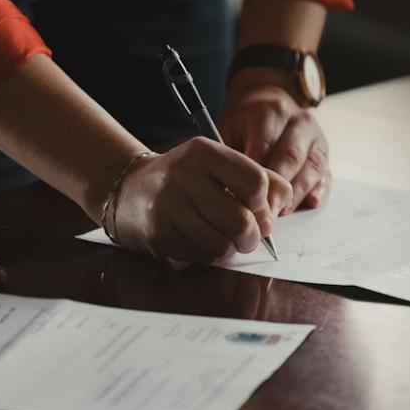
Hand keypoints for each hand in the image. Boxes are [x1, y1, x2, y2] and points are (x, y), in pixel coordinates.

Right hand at [111, 137, 292, 262]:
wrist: (130, 189)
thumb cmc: (187, 179)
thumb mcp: (220, 165)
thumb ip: (260, 179)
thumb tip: (279, 210)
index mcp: (205, 152)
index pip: (256, 182)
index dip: (264, 203)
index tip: (257, 208)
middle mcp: (184, 175)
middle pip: (241, 221)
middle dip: (252, 237)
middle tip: (248, 237)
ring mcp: (167, 205)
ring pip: (221, 245)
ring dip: (229, 249)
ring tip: (222, 238)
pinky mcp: (157, 233)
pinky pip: (199, 256)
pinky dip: (207, 255)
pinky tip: (198, 240)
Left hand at [219, 73, 330, 212]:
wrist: (269, 103)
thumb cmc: (245, 123)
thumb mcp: (229, 129)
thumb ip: (230, 156)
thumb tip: (228, 192)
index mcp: (271, 113)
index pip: (264, 149)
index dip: (255, 179)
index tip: (244, 202)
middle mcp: (299, 122)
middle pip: (290, 159)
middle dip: (277, 190)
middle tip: (263, 214)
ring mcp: (316, 137)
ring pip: (311, 168)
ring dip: (296, 195)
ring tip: (280, 213)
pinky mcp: (325, 153)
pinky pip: (326, 174)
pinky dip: (319, 191)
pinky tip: (310, 203)